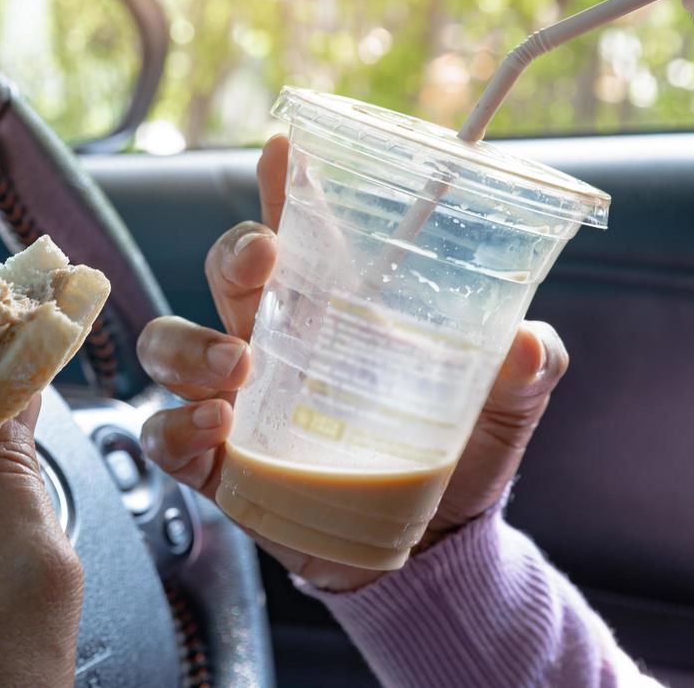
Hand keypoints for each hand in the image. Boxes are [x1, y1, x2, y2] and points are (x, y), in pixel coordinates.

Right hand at [139, 135, 570, 592]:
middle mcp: (275, 338)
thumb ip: (526, 368)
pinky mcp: (218, 464)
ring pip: (171, 344)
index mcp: (335, 305)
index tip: (285, 148)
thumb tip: (527, 342)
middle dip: (232, 253)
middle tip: (263, 259)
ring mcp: (238, 399)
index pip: (300, 225)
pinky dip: (177, 426)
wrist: (434, 546)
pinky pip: (166, 434)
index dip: (284, 181)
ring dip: (191, 344)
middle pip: (225, 272)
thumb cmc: (460, 453)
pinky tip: (216, 426)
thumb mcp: (505, 406)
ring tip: (240, 364)